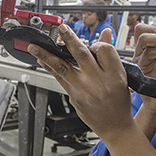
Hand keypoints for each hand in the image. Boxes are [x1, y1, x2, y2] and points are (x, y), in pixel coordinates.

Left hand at [27, 25, 132, 140]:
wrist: (114, 126)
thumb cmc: (118, 101)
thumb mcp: (121, 76)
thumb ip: (111, 55)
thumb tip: (105, 33)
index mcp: (115, 75)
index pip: (104, 50)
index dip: (97, 44)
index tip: (94, 44)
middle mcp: (98, 82)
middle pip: (82, 55)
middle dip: (70, 40)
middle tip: (61, 29)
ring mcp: (83, 90)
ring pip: (63, 67)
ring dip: (47, 55)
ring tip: (34, 46)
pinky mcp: (73, 97)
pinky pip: (59, 79)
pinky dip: (49, 67)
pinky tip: (41, 59)